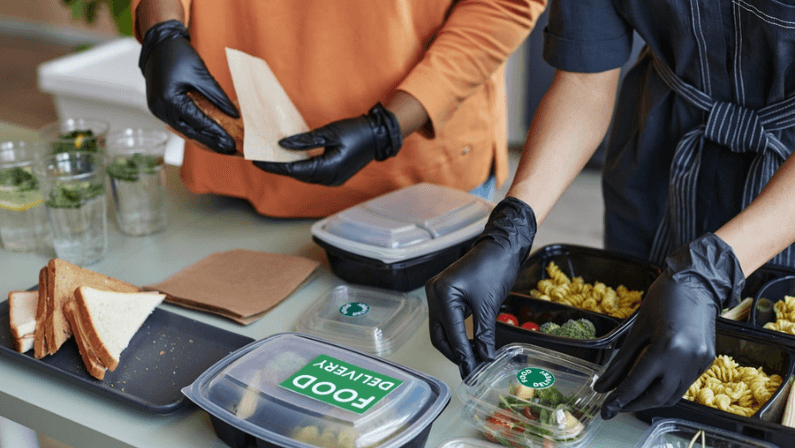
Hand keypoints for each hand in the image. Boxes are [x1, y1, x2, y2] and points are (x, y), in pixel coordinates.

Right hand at [138, 20, 238, 153]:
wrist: (159, 44)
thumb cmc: (179, 56)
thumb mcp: (202, 75)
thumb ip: (217, 97)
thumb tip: (234, 114)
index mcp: (170, 99)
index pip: (198, 122)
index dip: (216, 133)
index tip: (230, 143)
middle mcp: (160, 108)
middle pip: (189, 131)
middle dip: (210, 141)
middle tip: (228, 149)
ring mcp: (157, 109)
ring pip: (183, 129)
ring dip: (201, 137)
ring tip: (219, 145)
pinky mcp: (158, 107)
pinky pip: (177, 123)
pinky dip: (191, 128)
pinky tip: (205, 134)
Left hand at [253, 103, 401, 185]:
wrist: (378, 136)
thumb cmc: (356, 132)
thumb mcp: (328, 132)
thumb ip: (305, 141)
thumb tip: (283, 145)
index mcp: (327, 169)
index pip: (293, 169)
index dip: (274, 166)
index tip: (257, 161)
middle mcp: (329, 179)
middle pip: (297, 175)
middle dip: (279, 167)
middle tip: (260, 158)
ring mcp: (333, 179)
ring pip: (305, 175)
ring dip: (290, 167)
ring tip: (272, 158)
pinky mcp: (335, 176)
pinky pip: (313, 173)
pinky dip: (301, 166)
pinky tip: (291, 158)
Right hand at [425, 197, 536, 377]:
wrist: (502, 246)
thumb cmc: (496, 267)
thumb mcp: (490, 305)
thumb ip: (484, 335)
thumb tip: (485, 359)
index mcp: (442, 292)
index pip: (451, 333)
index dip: (463, 356)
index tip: (473, 372)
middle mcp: (434, 292)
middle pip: (439, 334)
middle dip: (455, 353)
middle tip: (471, 370)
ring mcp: (437, 291)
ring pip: (442, 329)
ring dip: (456, 345)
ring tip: (473, 360)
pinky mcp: (445, 293)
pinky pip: (447, 319)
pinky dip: (457, 333)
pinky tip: (470, 343)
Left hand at [593, 232, 744, 418]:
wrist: (696, 283)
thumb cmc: (663, 299)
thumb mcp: (636, 329)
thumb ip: (620, 362)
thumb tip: (603, 385)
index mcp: (667, 347)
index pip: (638, 383)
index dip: (619, 399)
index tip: (604, 409)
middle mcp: (687, 358)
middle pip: (658, 397)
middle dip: (634, 404)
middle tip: (615, 406)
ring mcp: (700, 361)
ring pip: (674, 395)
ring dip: (651, 400)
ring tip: (630, 398)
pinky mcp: (707, 360)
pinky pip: (684, 383)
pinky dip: (666, 388)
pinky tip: (651, 384)